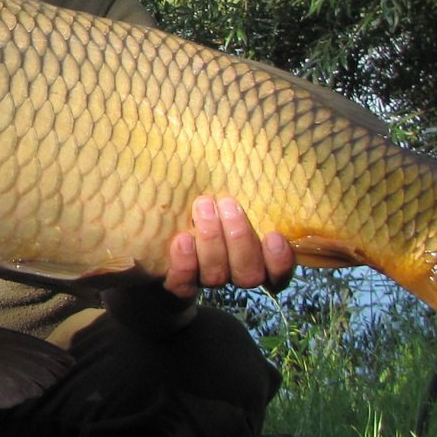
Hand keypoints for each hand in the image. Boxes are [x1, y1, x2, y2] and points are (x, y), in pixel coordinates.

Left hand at [162, 195, 293, 298]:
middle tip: (229, 204)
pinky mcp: (178, 284)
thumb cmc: (205, 202)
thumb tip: (259, 152)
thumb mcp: (226, 193)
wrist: (155, 239)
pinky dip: (185, 262)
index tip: (274, 235)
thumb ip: (243, 183)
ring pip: (217, 275)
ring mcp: (205, 280)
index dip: (280, 261)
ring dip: (212, 240)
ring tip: (204, 206)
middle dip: (240, 238)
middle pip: (248, 273)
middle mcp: (233, 273)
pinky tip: (183, 239)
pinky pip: (184, 283)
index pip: (278, 273)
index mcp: (255, 257)